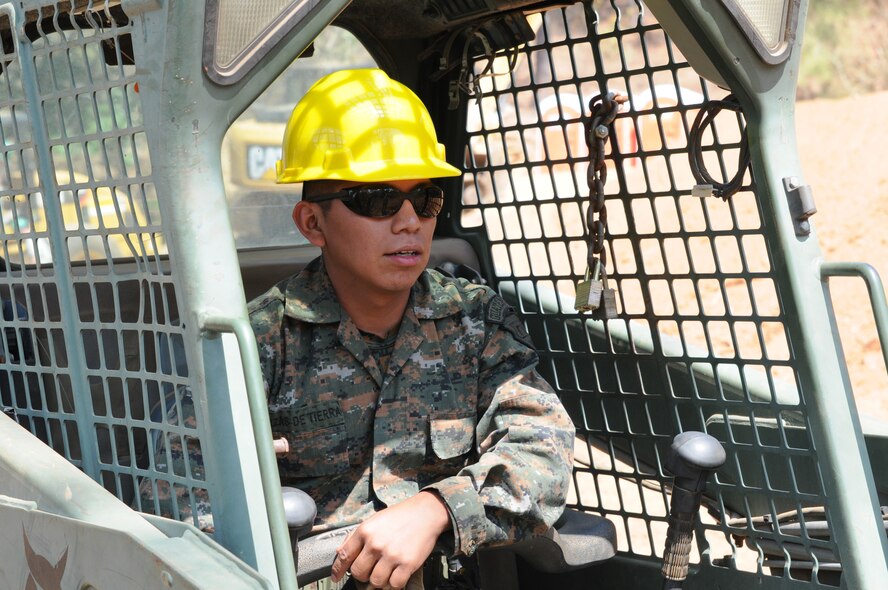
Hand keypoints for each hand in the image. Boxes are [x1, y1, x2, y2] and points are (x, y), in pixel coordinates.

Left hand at [331, 491, 450, 588]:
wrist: (426, 513)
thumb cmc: (400, 516)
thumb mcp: (374, 520)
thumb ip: (356, 536)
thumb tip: (340, 552)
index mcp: (365, 531)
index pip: (344, 556)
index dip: (338, 570)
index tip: (335, 577)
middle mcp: (376, 543)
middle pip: (359, 573)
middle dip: (362, 575)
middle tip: (369, 570)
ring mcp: (392, 555)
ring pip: (375, 582)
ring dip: (378, 581)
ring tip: (384, 572)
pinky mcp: (407, 564)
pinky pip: (394, 585)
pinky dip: (393, 585)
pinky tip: (395, 576)